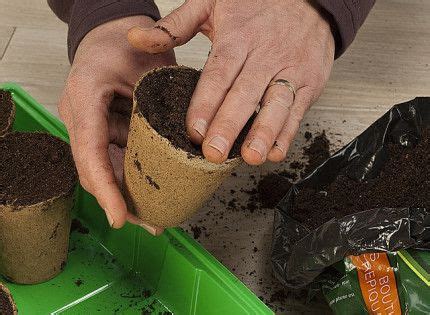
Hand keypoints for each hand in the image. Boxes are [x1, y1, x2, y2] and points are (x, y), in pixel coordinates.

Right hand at [59, 16, 174, 231]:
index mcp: (85, 97)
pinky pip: (116, 158)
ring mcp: (90, 125)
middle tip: (149, 224)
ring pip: (105, 169)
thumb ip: (160, 103)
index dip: (105, 188)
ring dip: (127, 195)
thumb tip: (187, 143)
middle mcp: (81, 116)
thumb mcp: (148, 65)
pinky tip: (151, 192)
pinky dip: (131, 178)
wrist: (113, 32)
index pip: (90, 152)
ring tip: (154, 218)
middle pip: (95, 170)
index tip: (120, 217)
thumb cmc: (127, 41)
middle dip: (119, 202)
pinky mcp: (104, 129)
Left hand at [128, 0, 334, 164]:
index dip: (206, 103)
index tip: (193, 130)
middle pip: (244, 94)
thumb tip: (136, 38)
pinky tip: (276, 152)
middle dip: (229, 126)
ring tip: (252, 157)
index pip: (219, 74)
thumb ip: (174, 26)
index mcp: (238, 37)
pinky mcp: (310, 81)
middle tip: (214, 153)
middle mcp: (265, 54)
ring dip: (264, 133)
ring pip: (276, 103)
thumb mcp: (211, 3)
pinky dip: (288, 132)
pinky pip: (298, 109)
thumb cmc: (257, 3)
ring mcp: (290, 69)